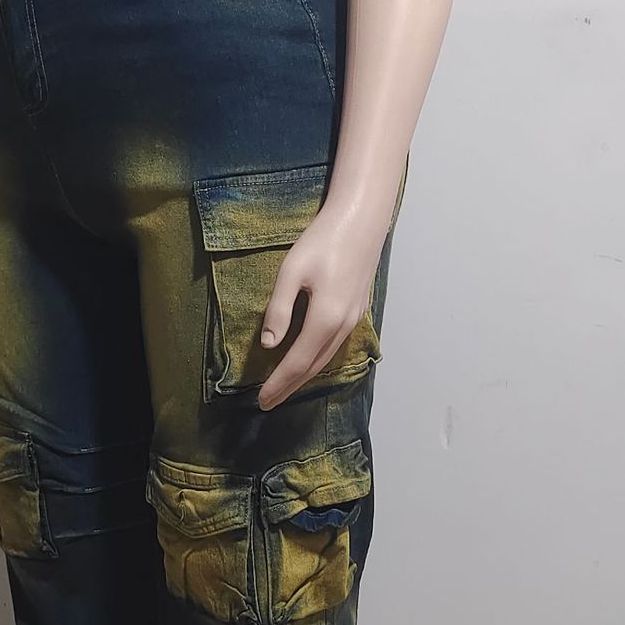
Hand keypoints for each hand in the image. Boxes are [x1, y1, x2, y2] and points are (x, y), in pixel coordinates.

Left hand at [256, 200, 390, 410]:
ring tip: (284, 387)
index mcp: (325, 319)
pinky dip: (318, 360)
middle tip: (269, 402)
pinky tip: (307, 360)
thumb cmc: (323, 241)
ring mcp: (354, 320)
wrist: (362, 222)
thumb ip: (279, 309)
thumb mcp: (291, 271)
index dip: (279, 383)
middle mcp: (343, 326)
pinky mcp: (357, 311)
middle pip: (314, 367)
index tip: (262, 400)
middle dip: (290, 386)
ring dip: (305, 376)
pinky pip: (335, 346)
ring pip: (326, 358)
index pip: (297, 361)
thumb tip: (269, 345)